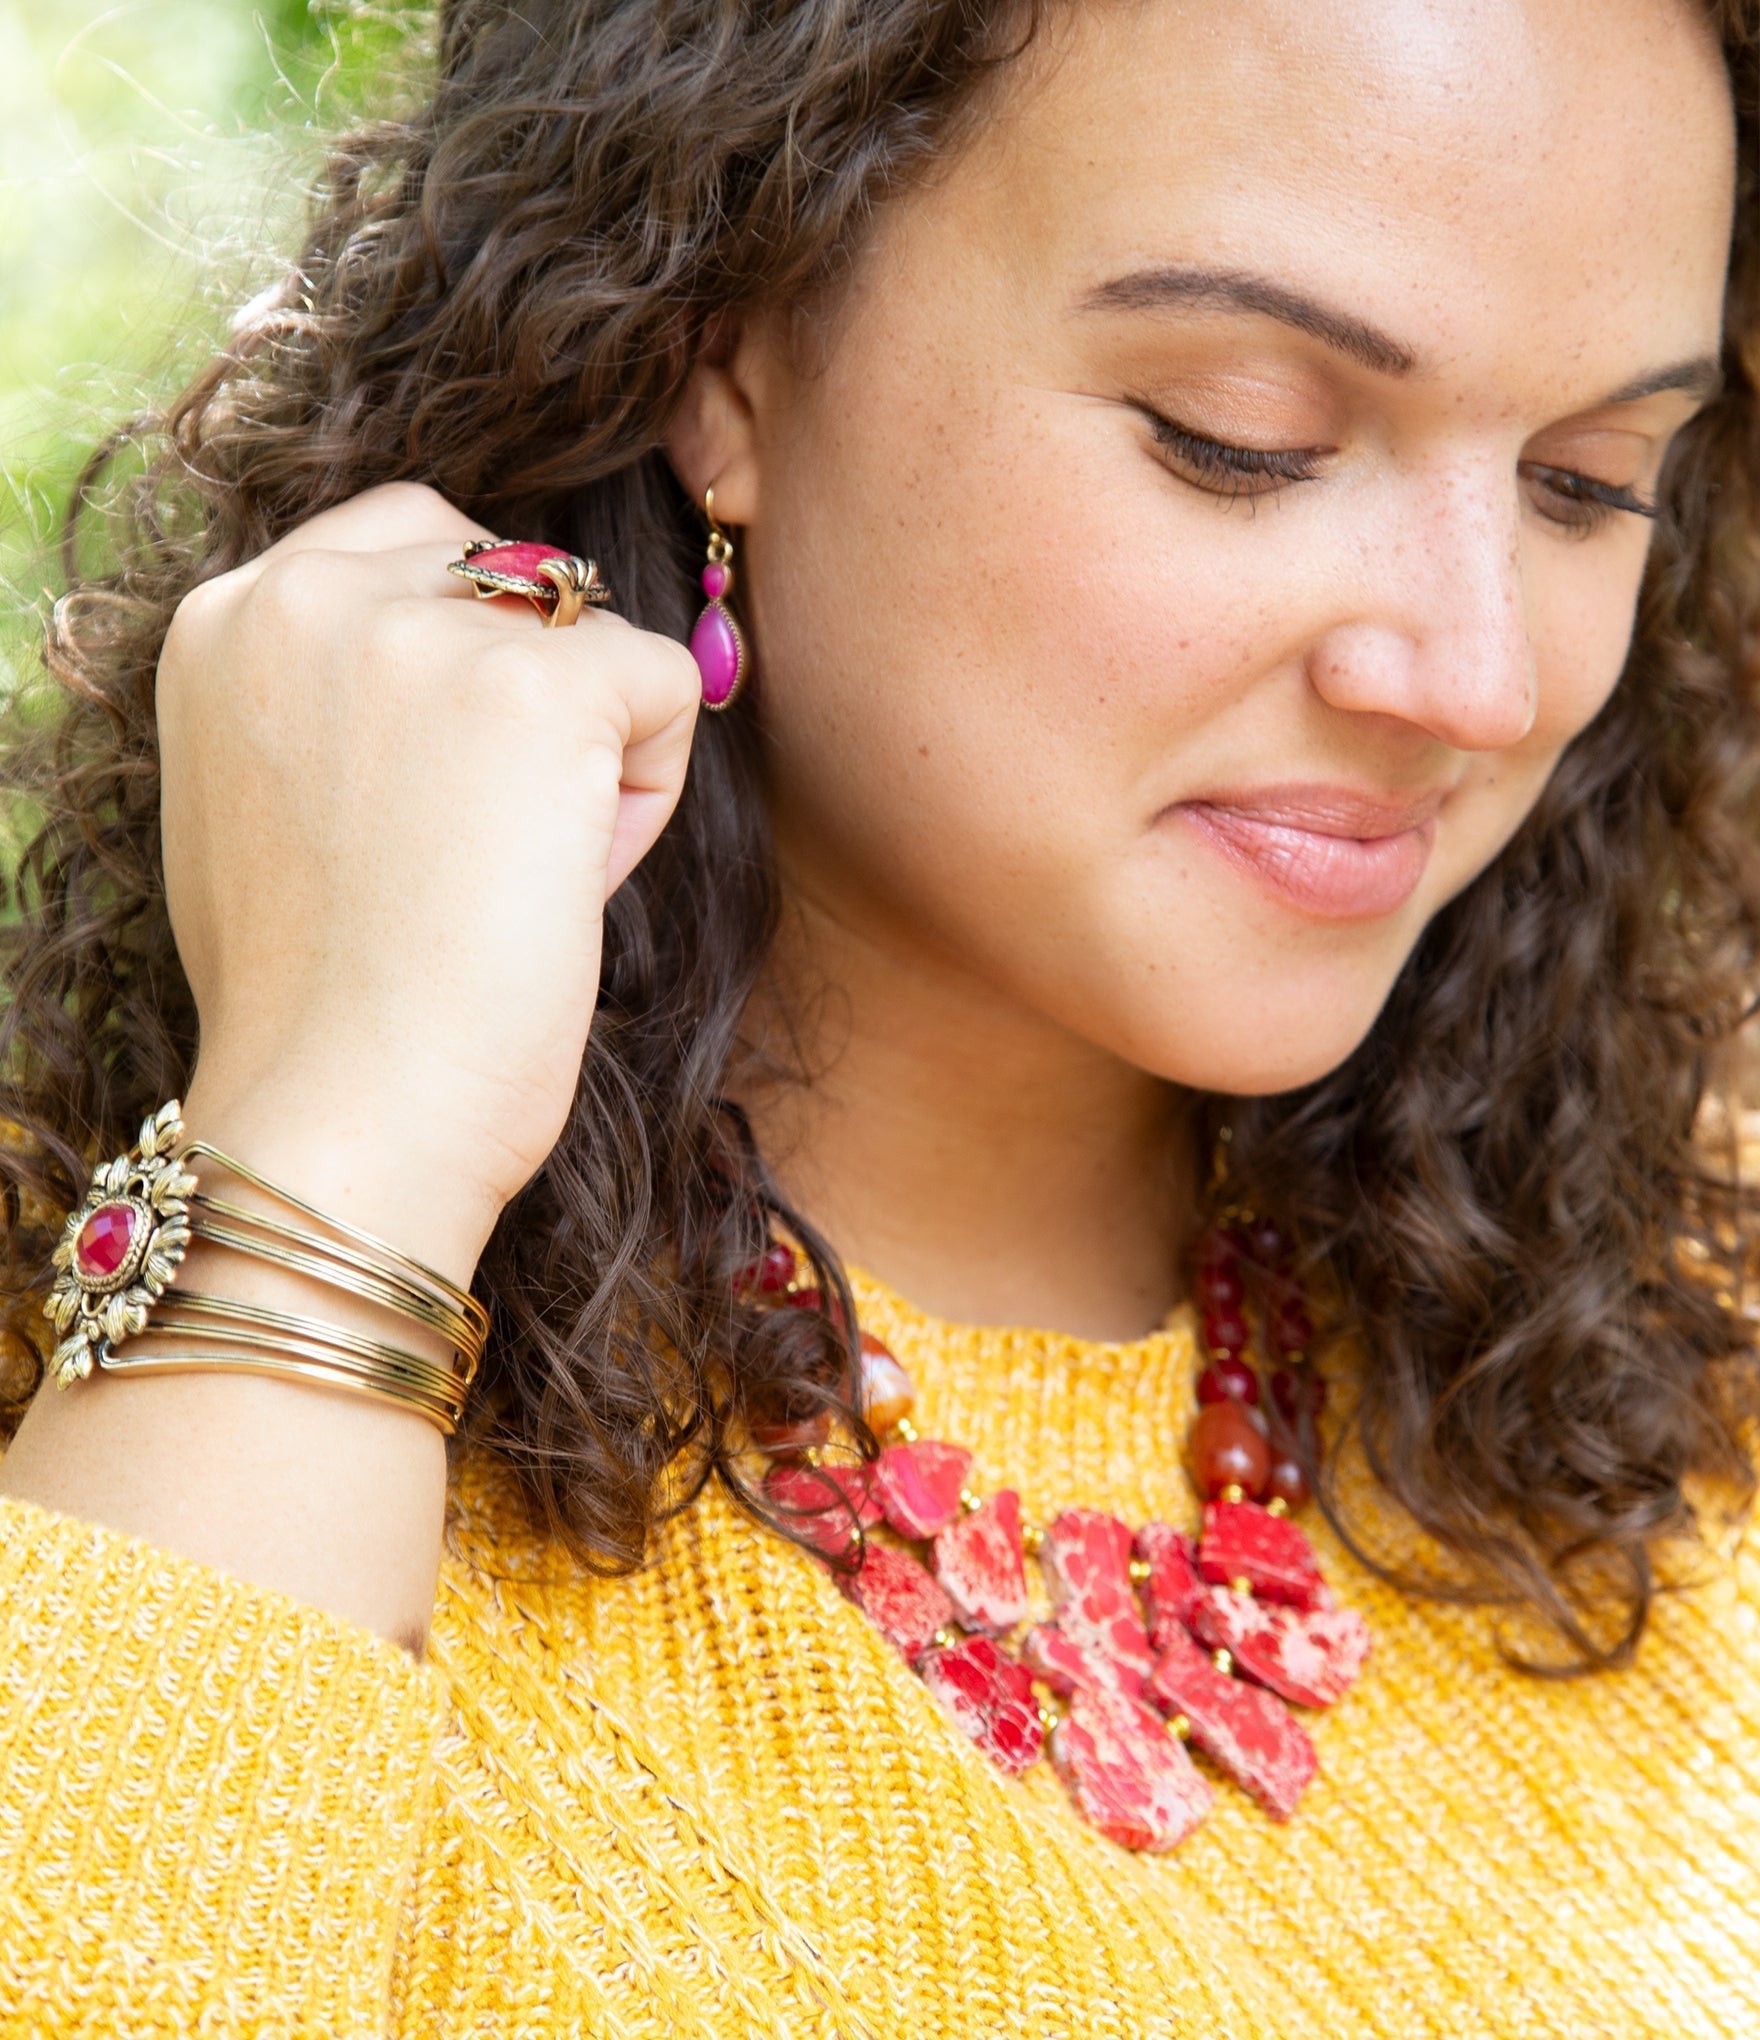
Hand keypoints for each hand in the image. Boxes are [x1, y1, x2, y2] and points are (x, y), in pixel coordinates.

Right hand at [155, 482, 701, 1278]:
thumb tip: (461, 674)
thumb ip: (328, 699)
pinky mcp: (539, 689)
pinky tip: (572, 884)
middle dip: (535, 685)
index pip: (406, 541)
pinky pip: (667, 687)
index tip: (441, 794)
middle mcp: (307, 592)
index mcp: (228, 616)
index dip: (464, 662)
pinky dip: (650, 794)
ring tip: (521, 873)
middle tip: (489, 838)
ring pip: (592, 632)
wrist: (345, 1114)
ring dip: (593, 747)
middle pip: (514, 567)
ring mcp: (423, 631)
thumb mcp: (261, 801)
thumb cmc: (317, 1005)